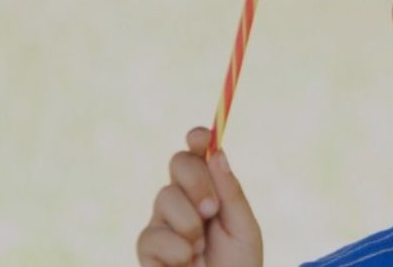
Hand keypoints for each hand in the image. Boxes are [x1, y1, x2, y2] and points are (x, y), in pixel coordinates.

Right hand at [137, 127, 261, 266]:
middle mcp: (183, 201)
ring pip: (165, 197)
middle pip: (177, 162)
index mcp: (209, 191)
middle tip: (212, 209)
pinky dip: (176, 249)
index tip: (202, 137)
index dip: (198, 140)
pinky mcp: (147, 248)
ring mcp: (163, 222)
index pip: (198, 155)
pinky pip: (152, 234)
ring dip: (190, 224)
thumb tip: (218, 153)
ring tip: (201, 250)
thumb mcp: (244, 229)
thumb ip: (231, 193)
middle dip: (197, 181)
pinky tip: (186, 263)